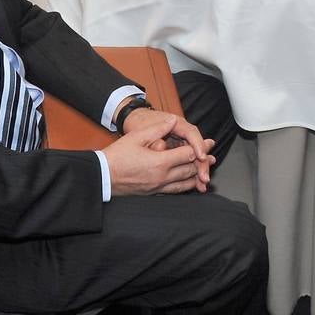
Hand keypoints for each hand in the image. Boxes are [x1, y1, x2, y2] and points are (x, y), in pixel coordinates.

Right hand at [102, 112, 216, 195]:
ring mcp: (158, 187)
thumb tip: (172, 121)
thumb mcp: (136, 137)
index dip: (201, 148)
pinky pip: (175, 191)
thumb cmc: (116, 157)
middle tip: (212, 157)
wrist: (102, 177)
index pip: (188, 154)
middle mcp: (162, 177)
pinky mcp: (153, 193)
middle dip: (202, 163)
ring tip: (205, 172)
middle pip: (190, 169)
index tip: (209, 143)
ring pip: (185, 183)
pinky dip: (186, 186)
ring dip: (196, 176)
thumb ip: (157, 129)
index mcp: (160, 162)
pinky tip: (189, 184)